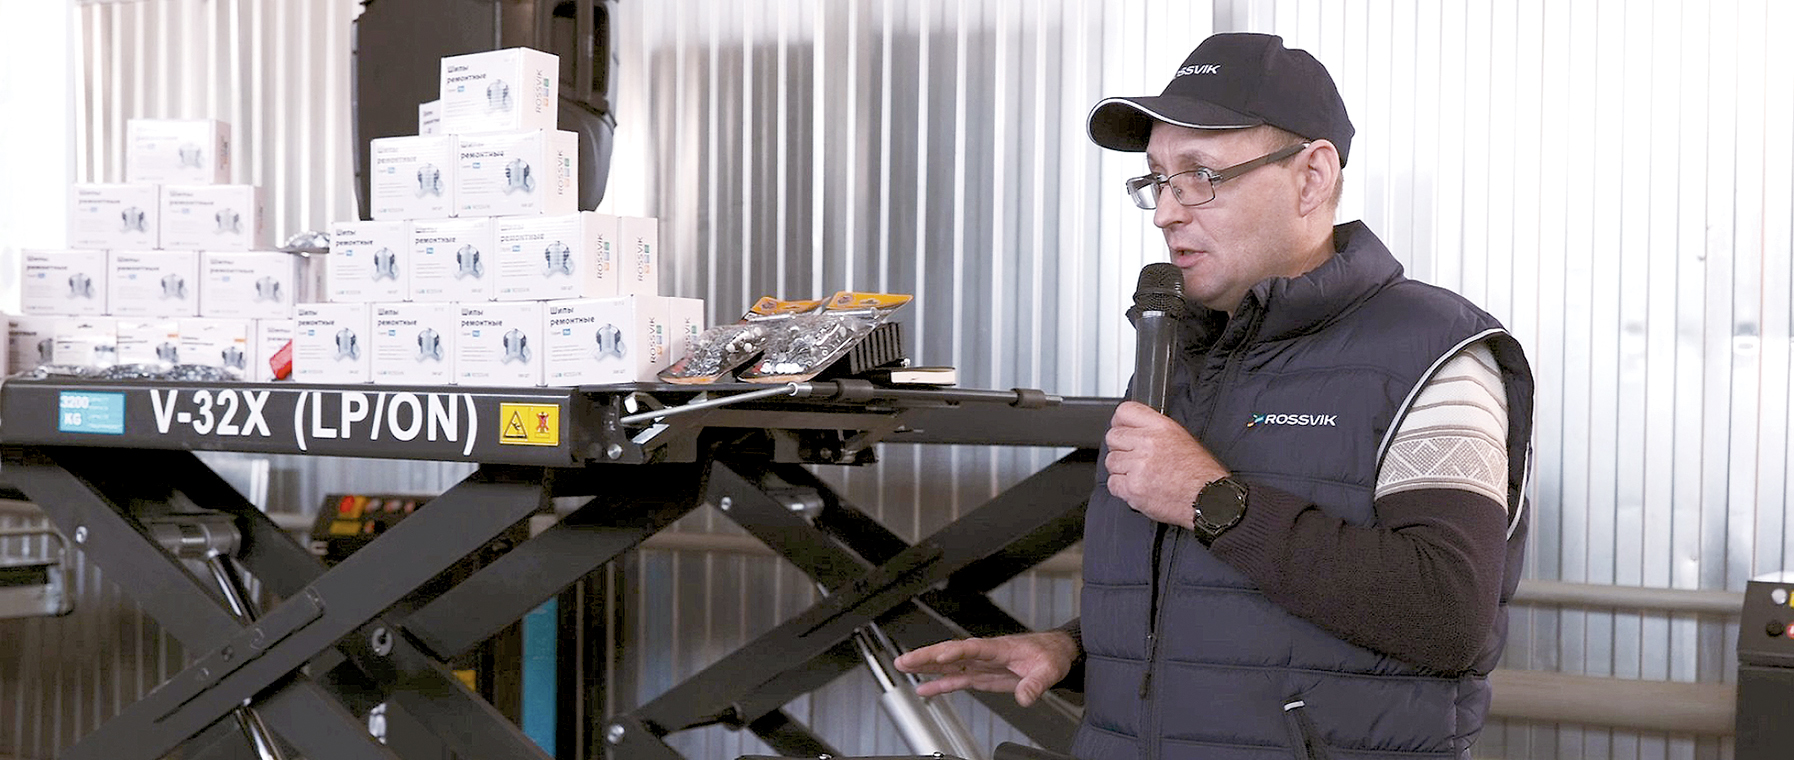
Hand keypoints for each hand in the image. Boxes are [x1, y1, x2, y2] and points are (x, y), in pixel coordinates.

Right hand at [892, 631, 1077, 706]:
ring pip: (947, 664)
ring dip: (925, 666)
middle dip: (926, 656)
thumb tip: (1025, 697)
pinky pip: (956, 679)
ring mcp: (980, 665)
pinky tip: (924, 689)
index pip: (972, 648)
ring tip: (902, 667)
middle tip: (904, 659)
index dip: (955, 651)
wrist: (1053, 653)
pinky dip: (939, 684)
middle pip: (950, 652)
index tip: (939, 654)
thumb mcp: (1048, 669)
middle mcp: (984, 654)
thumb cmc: (1050, 654)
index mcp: (999, 647)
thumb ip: (1036, 683)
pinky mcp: (981, 676)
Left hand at [1104, 400, 1228, 528]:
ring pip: (1111, 461)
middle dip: (1119, 448)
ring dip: (1121, 469)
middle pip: (1113, 437)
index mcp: (1161, 427)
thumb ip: (1154, 431)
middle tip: (1131, 457)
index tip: (1122, 430)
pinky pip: (1113, 483)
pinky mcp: (1133, 488)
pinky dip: (1121, 488)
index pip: (1125, 411)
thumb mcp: (1181, 437)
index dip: (1119, 422)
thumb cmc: (1200, 472)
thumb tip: (1133, 430)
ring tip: (1138, 475)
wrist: (1208, 498)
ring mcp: (1139, 466)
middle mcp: (1148, 443)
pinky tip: (1137, 487)